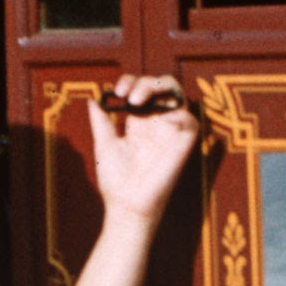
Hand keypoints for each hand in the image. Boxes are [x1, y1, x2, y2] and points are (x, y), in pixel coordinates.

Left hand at [87, 75, 198, 228]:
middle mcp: (157, 126)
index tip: (117, 91)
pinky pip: (191, 122)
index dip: (131, 82)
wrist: (125, 204)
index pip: (142, 90)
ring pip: (179, 98)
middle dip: (148, 81)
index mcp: (139, 124)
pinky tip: (160, 118)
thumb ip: (102, 121)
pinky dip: (178, 113)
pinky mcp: (183, 147)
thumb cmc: (116, 181)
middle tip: (130, 93)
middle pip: (163, 89)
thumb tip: (94, 98)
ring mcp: (170, 135)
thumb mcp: (104, 144)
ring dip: (162, 88)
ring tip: (139, 98)